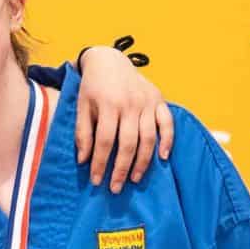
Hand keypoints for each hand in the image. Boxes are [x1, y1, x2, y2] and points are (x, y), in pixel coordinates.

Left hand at [73, 45, 173, 191]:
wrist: (109, 60)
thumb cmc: (92, 86)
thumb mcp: (81, 106)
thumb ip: (82, 132)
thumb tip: (83, 161)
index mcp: (109, 104)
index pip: (105, 141)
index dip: (101, 163)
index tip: (96, 180)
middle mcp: (130, 104)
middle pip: (128, 143)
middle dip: (121, 169)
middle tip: (115, 188)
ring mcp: (147, 102)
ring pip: (148, 138)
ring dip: (143, 162)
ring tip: (134, 179)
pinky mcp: (159, 100)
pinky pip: (167, 122)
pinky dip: (168, 140)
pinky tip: (163, 158)